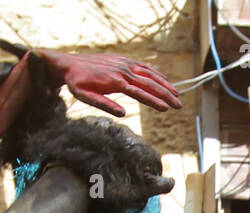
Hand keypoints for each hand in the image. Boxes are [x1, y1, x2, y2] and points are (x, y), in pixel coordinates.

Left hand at [32, 50, 181, 115]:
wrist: (70, 63)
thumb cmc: (77, 83)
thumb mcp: (85, 97)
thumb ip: (104, 105)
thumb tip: (123, 114)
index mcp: (115, 81)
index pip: (140, 93)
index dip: (154, 101)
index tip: (167, 108)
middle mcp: (123, 71)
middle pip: (149, 83)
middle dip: (166, 94)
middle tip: (178, 105)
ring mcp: (125, 64)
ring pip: (149, 73)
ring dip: (164, 83)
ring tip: (177, 94)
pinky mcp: (124, 60)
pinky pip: (143, 66)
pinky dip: (156, 73)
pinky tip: (164, 79)